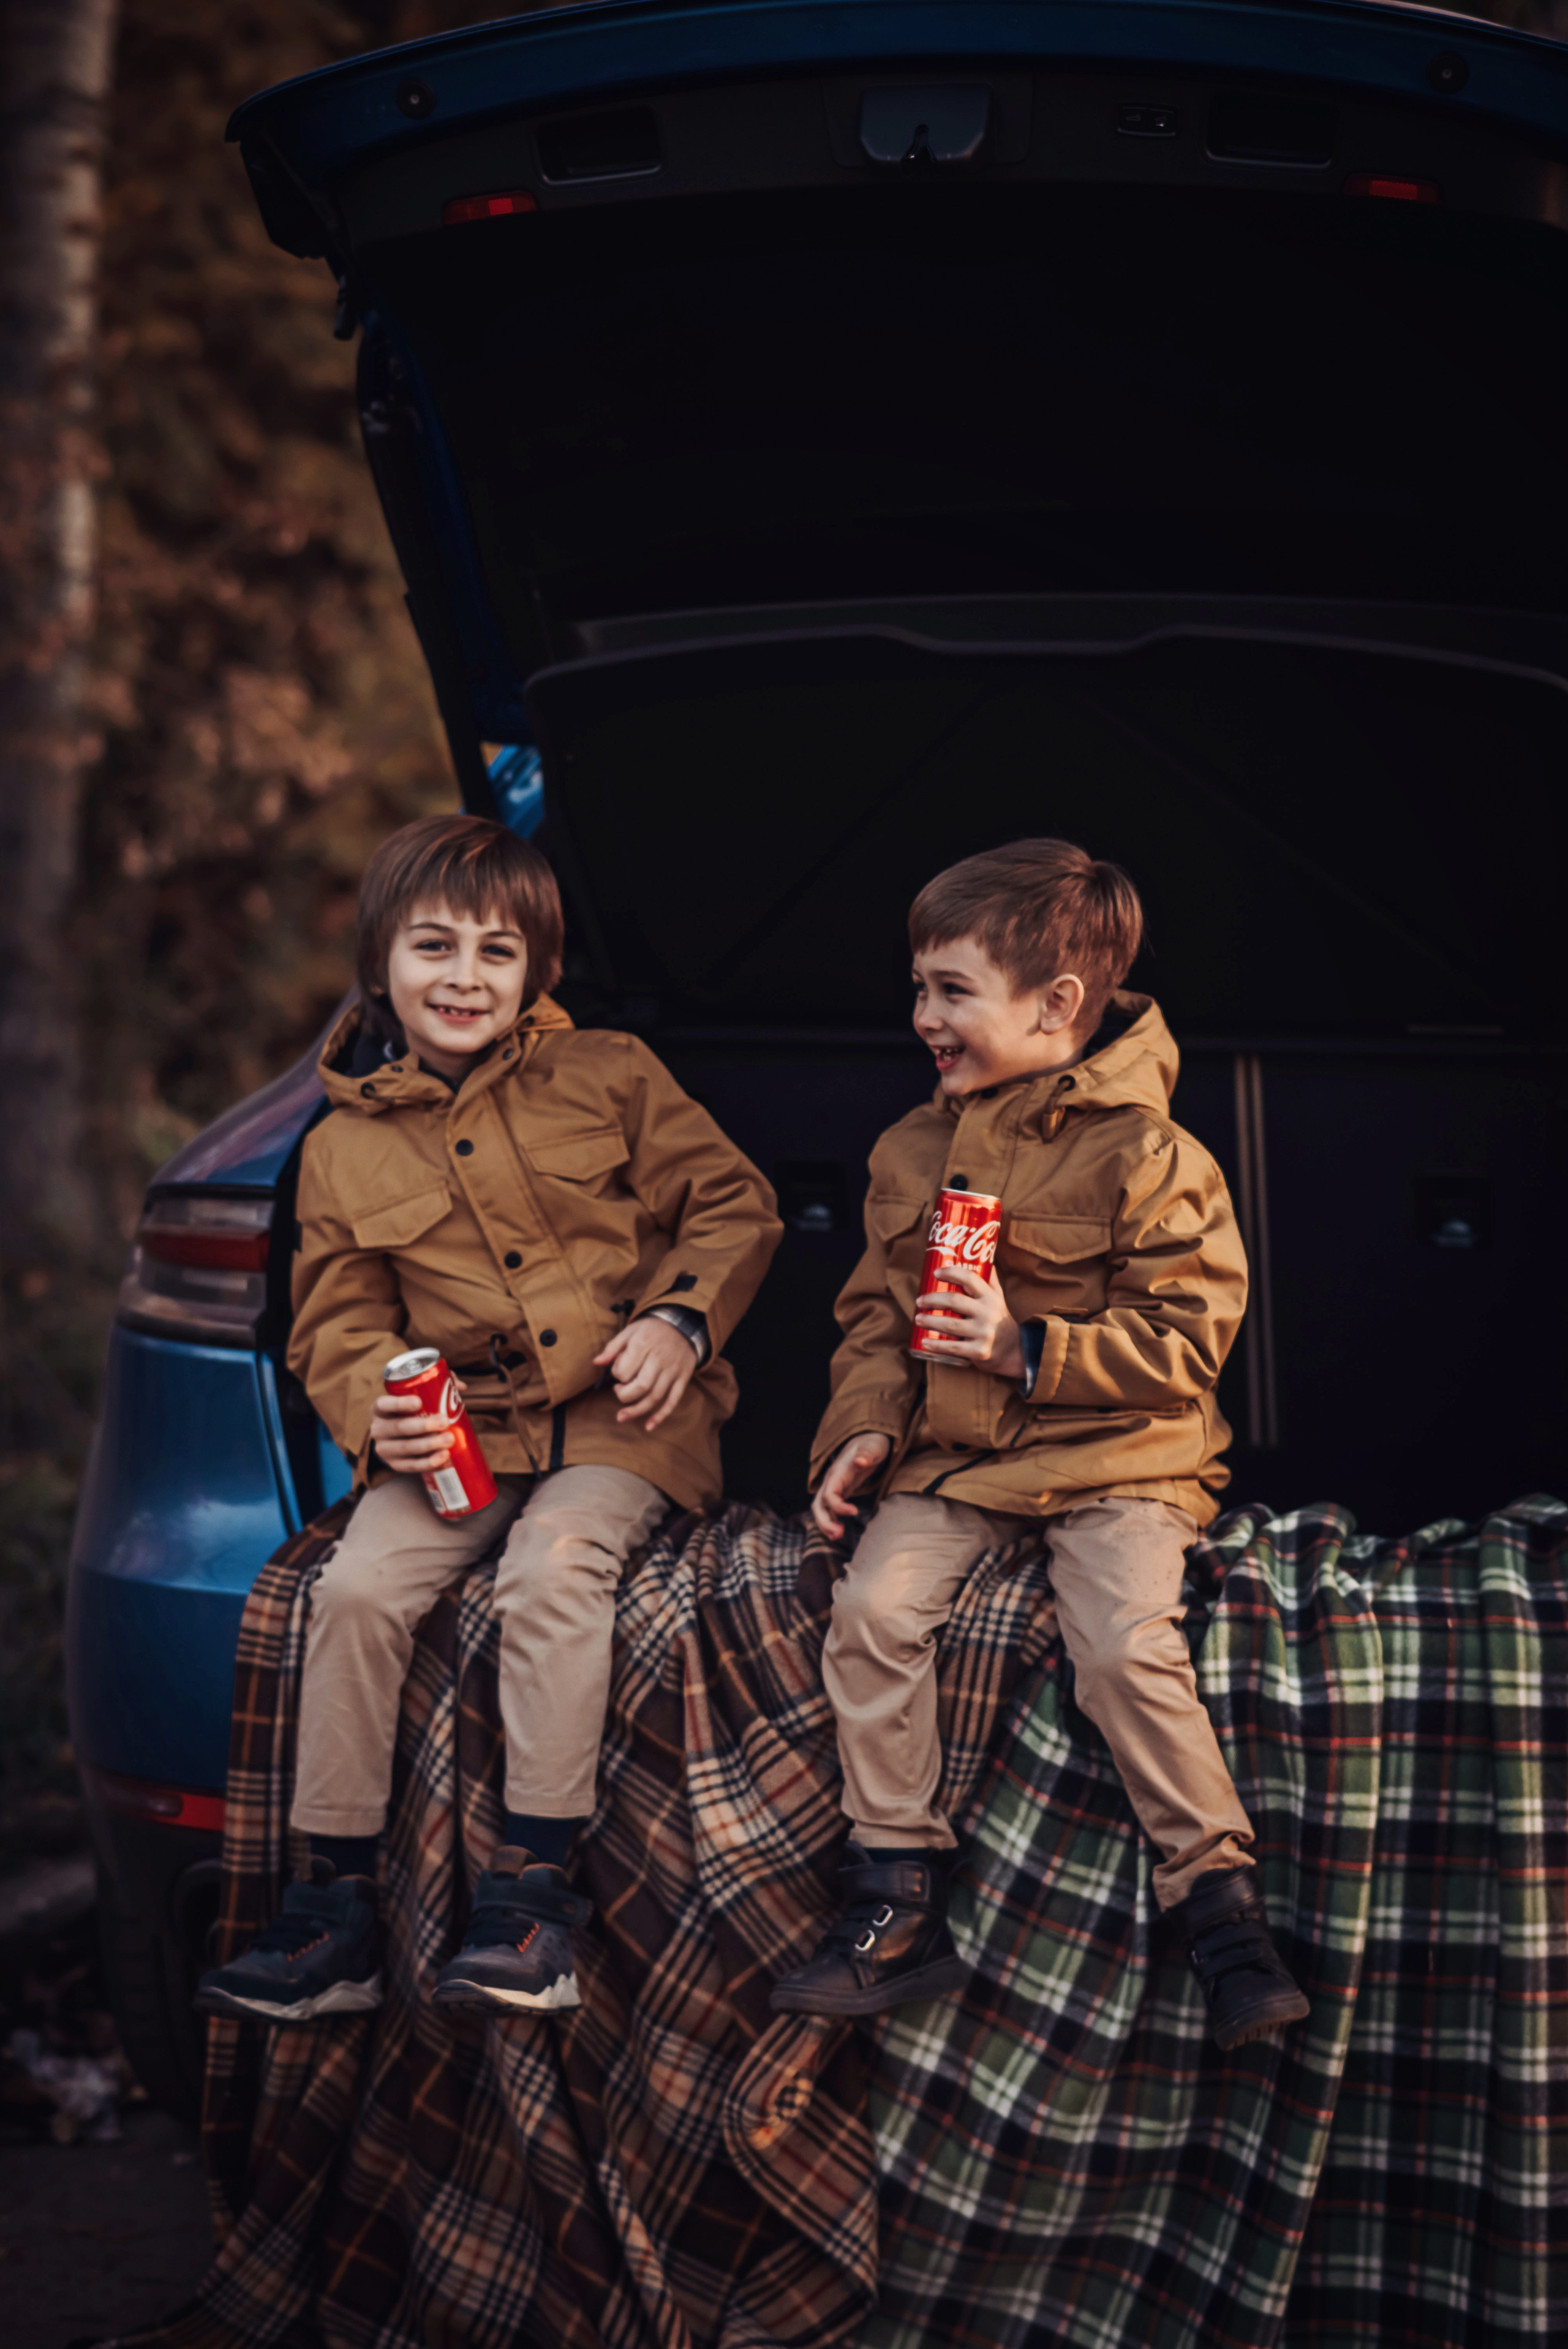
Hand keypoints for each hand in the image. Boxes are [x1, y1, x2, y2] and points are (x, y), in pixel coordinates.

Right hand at [370, 1379, 467, 1473]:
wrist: (399, 1438)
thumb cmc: (411, 1412)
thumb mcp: (415, 1396)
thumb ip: (437, 1385)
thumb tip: (461, 1387)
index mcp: (379, 1409)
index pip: (383, 1404)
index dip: (399, 1403)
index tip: (419, 1402)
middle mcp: (377, 1429)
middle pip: (398, 1427)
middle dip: (422, 1425)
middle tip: (444, 1421)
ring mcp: (384, 1449)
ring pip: (405, 1448)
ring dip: (428, 1444)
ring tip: (449, 1439)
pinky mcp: (394, 1464)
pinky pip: (411, 1466)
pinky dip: (428, 1462)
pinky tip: (444, 1456)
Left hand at [592, 1316, 695, 1430]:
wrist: (683, 1324)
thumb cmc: (651, 1329)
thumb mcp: (630, 1331)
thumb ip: (612, 1347)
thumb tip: (596, 1363)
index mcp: (643, 1345)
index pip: (625, 1371)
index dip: (616, 1376)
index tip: (617, 1373)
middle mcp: (659, 1359)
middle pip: (641, 1387)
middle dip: (624, 1396)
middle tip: (618, 1391)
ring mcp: (673, 1370)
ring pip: (655, 1397)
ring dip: (637, 1410)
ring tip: (623, 1415)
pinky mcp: (683, 1378)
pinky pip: (673, 1400)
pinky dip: (661, 1416)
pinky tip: (649, 1426)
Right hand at [812, 1430, 892, 1540]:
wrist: (869, 1438)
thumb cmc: (873, 1443)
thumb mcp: (874, 1446)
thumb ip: (867, 1453)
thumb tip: (860, 1461)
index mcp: (839, 1471)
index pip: (829, 1492)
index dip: (838, 1505)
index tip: (855, 1511)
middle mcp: (832, 1480)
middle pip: (819, 1504)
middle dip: (824, 1521)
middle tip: (838, 1535)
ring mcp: (834, 1486)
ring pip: (821, 1509)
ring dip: (826, 1524)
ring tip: (838, 1536)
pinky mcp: (840, 1491)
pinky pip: (830, 1509)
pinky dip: (832, 1520)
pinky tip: (839, 1531)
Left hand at [914, 1264, 1025, 1379]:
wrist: (1014, 1351)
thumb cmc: (999, 1320)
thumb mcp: (999, 1299)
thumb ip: (990, 1281)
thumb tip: (984, 1258)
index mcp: (991, 1298)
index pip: (970, 1279)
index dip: (951, 1273)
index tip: (935, 1272)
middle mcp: (988, 1313)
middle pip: (955, 1301)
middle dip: (932, 1299)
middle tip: (919, 1301)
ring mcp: (984, 1333)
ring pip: (950, 1325)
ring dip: (930, 1321)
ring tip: (918, 1319)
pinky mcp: (979, 1352)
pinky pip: (953, 1347)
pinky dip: (936, 1345)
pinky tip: (924, 1342)